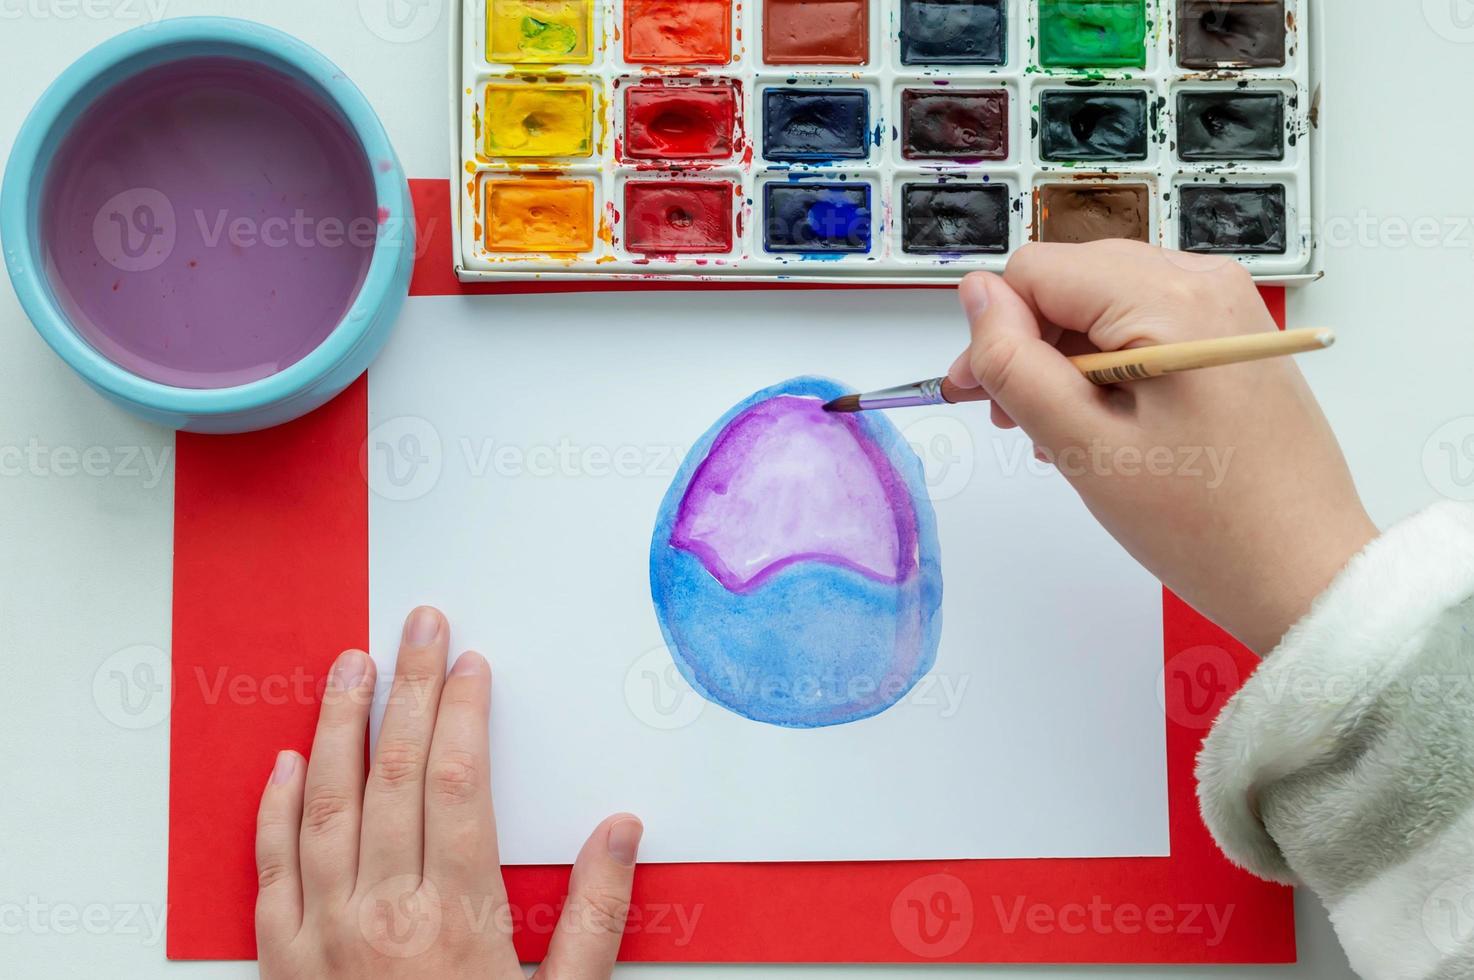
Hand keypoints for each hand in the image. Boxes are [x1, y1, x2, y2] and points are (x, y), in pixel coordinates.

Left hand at [255, 606, 642, 978]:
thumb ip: (594, 916)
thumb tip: (622, 831)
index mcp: (452, 918)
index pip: (457, 782)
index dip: (463, 712)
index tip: (470, 665)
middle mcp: (377, 913)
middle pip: (393, 773)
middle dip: (409, 688)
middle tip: (419, 626)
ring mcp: (319, 934)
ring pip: (322, 801)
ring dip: (334, 725)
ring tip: (348, 666)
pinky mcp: (280, 960)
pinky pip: (267, 867)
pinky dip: (271, 807)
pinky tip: (282, 761)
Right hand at [949, 241, 1377, 653]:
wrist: (1304, 570)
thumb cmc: (1208, 524)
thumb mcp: (1085, 447)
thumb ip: (1017, 364)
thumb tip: (976, 296)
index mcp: (1171, 300)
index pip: (1037, 271)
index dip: (992, 329)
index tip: (975, 393)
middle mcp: (1205, 282)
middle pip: (1071, 280)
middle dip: (1027, 343)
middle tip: (1008, 417)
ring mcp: (1225, 306)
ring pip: (1102, 302)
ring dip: (1063, 359)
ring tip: (1056, 432)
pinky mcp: (1231, 335)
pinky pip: (1142, 324)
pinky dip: (1105, 366)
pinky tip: (1098, 423)